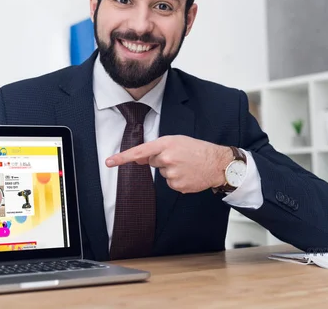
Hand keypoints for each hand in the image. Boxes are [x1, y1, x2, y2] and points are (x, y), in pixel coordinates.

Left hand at [105, 135, 231, 193]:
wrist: (217, 163)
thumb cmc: (197, 149)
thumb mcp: (176, 142)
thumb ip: (156, 149)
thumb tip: (137, 159)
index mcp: (166, 144)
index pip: (139, 151)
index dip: (122, 158)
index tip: (109, 162)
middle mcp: (167, 158)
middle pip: (153, 162)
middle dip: (163, 160)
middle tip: (180, 157)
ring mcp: (172, 173)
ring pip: (162, 173)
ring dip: (171, 170)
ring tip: (186, 165)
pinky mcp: (177, 185)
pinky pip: (170, 182)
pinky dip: (177, 179)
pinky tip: (188, 174)